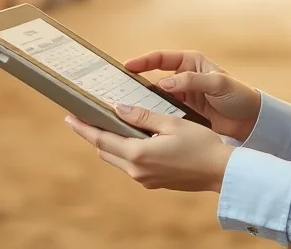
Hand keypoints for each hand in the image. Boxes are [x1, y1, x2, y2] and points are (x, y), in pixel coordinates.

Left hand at [65, 103, 233, 192]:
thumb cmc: (201, 144)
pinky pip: (130, 165)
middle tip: (82, 118)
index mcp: (138, 154)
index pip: (101, 138)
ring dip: (108, 142)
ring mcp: (145, 179)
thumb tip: (116, 108)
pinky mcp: (154, 182)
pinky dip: (123, 150)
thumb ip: (141, 116)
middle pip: (104, 150)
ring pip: (116, 158)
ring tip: (102, 125)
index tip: (69, 117)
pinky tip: (128, 138)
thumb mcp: (170, 123)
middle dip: (92, 134)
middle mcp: (137, 170)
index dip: (83, 127)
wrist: (221, 172)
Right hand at [124, 50, 260, 140]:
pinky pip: (164, 112)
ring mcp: (182, 96)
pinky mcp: (183, 113)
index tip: (127, 67)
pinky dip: (154, 116)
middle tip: (119, 89)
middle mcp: (183, 78)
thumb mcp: (218, 83)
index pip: (160, 58)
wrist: (252, 121)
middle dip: (137, 83)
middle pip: (154, 78)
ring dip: (143, 102)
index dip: (143, 61)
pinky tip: (143, 121)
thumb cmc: (239, 96)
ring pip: (156, 97)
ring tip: (126, 107)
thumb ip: (192, 81)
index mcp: (190, 63)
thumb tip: (164, 83)